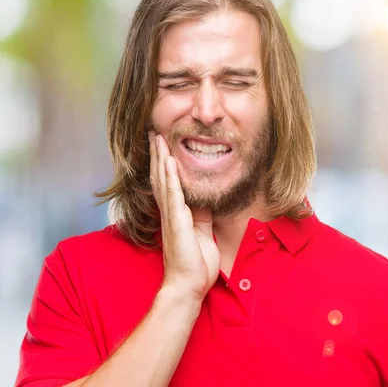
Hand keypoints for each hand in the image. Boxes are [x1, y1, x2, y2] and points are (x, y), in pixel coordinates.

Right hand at [149, 132, 219, 301]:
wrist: (189, 285)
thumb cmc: (195, 263)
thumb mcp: (202, 233)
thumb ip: (201, 216)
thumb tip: (203, 200)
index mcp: (176, 214)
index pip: (167, 183)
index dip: (164, 163)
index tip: (163, 145)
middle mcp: (170, 212)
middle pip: (161, 177)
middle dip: (158, 154)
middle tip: (154, 133)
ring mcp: (172, 216)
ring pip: (164, 181)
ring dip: (161, 158)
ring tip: (158, 139)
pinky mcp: (178, 222)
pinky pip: (174, 195)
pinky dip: (171, 178)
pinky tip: (169, 162)